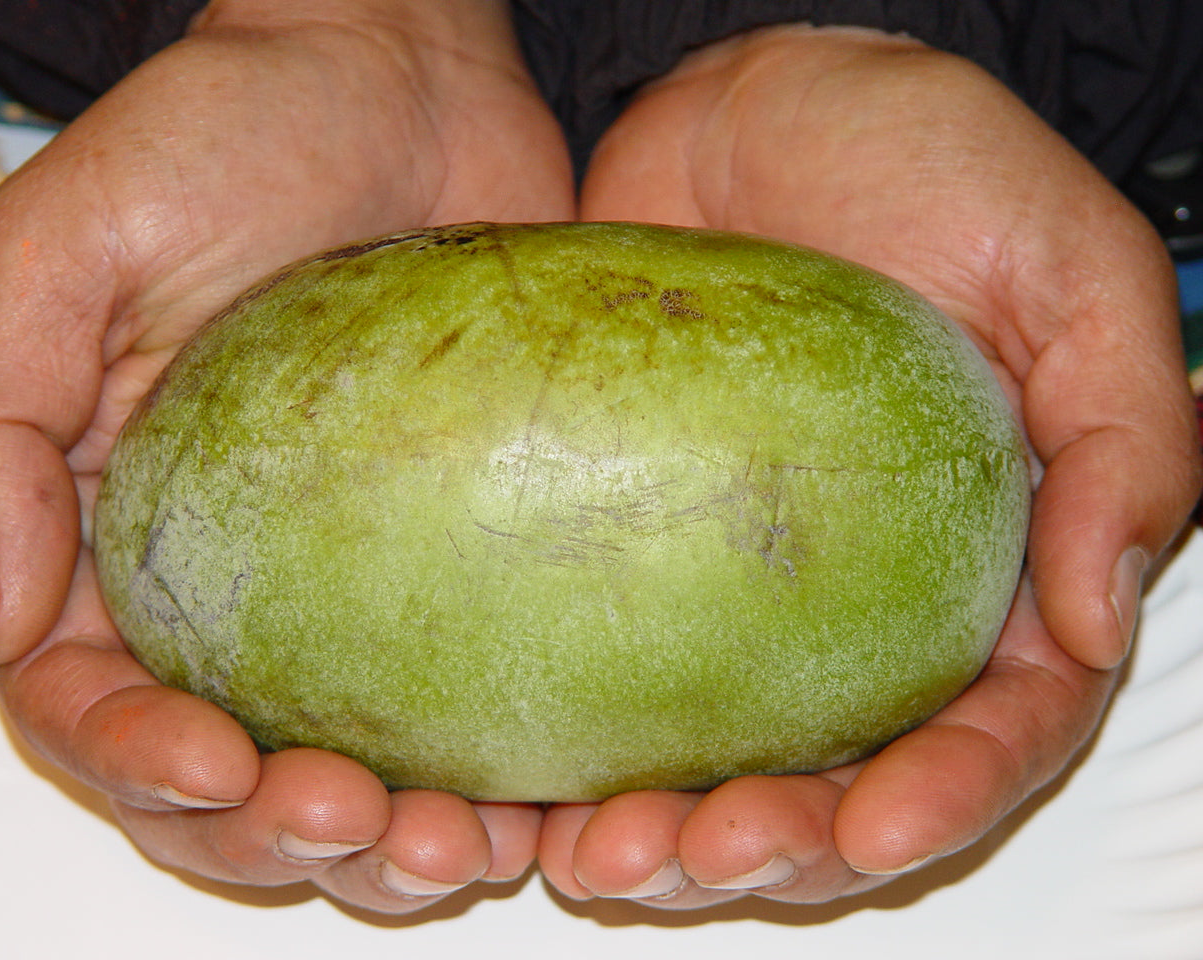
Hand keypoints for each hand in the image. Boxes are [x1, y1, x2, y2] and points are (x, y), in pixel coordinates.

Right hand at [0, 0, 571, 913]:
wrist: (402, 83)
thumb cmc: (224, 137)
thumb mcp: (64, 249)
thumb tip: (7, 618)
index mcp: (113, 533)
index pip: (93, 701)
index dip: (140, 766)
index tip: (221, 768)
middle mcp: (231, 585)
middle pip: (224, 777)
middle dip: (273, 833)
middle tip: (358, 825)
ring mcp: (355, 587)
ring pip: (348, 773)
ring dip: (388, 846)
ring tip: (459, 847)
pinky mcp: (462, 564)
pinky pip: (468, 703)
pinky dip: (495, 780)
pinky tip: (537, 807)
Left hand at [539, 24, 1202, 907]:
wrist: (743, 113)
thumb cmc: (916, 160)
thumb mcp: (1068, 268)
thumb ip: (1125, 439)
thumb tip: (1097, 620)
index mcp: (987, 562)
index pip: (991, 726)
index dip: (944, 797)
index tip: (876, 828)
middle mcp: (863, 602)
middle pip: (841, 780)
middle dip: (783, 849)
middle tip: (702, 856)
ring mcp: (738, 592)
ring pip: (719, 763)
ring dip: (668, 834)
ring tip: (600, 858)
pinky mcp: (633, 557)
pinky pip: (608, 680)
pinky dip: (573, 757)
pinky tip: (527, 796)